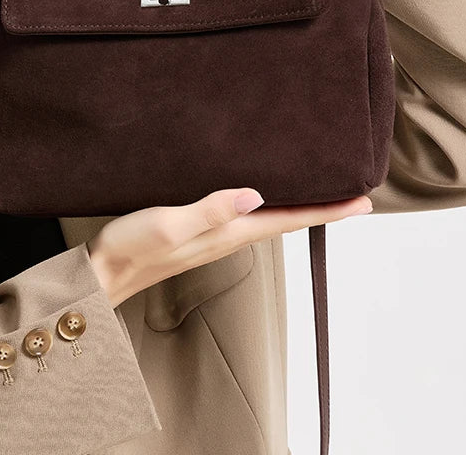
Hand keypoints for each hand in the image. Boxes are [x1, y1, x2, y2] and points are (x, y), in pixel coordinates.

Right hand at [86, 187, 372, 307]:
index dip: (327, 212)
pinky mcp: (198, 234)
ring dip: (298, 209)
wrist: (103, 273)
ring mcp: (213, 239)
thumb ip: (210, 210)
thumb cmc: (131, 248)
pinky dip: (267, 208)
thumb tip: (255, 195)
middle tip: (353, 196)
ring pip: (269, 221)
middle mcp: (227, 238)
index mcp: (226, 234)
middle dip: (322, 210)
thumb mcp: (168, 223)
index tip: (362, 202)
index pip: (288, 221)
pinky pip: (245, 220)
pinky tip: (261, 198)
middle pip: (287, 222)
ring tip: (319, 193)